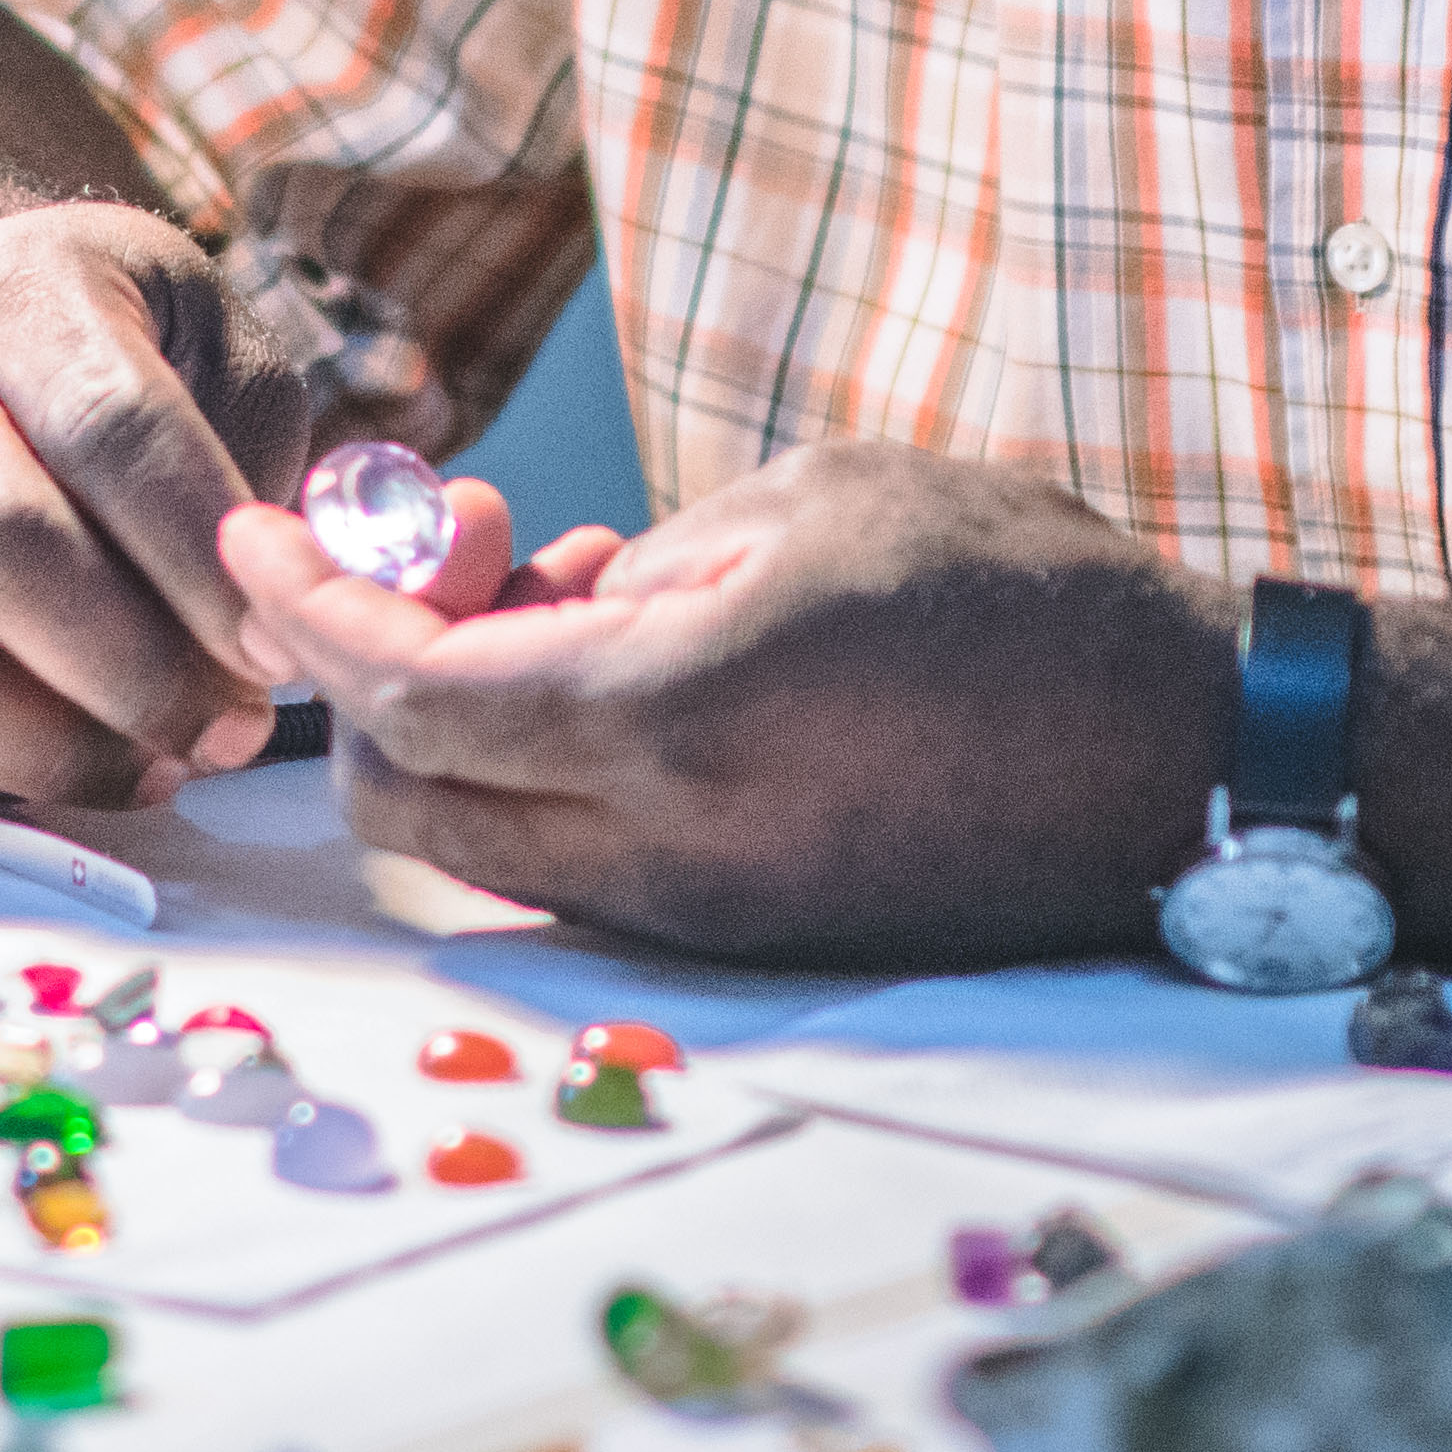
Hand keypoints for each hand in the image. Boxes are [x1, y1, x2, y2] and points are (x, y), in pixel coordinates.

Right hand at [0, 202, 323, 808]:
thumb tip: (290, 614)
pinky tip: (71, 770)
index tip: (277, 649)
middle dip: (135, 669)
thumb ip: (262, 461)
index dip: (198, 557)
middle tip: (232, 730)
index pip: (108, 427)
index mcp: (15, 289)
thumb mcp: (211, 349)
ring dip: (51, 746)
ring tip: (160, 769)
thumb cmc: (116, 363)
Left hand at [219, 440, 1234, 965]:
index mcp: (675, 710)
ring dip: (455, 732)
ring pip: (487, 843)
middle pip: (411, 790)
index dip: (306, 608)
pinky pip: (580, 870)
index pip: (406, 686)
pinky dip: (541, 780)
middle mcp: (671, 842)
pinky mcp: (753, 946)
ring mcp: (708, 915)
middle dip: (368, 672)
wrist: (1194, 759)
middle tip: (437, 552)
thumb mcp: (805, 505)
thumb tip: (509, 595)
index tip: (256, 535)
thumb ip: (630, 563)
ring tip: (540, 599)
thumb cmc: (1018, 590)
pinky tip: (613, 676)